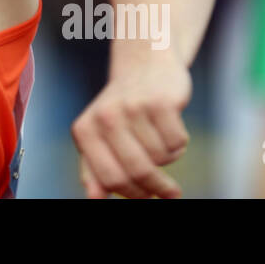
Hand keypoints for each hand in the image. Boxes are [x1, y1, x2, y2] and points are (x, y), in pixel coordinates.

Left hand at [71, 55, 191, 197]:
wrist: (143, 64)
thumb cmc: (121, 111)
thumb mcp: (99, 137)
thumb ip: (94, 170)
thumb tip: (95, 199)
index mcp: (85, 130)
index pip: (110, 178)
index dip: (132, 194)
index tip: (147, 198)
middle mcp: (105, 117)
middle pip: (137, 171)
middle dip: (157, 187)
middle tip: (171, 193)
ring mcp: (132, 107)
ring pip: (162, 158)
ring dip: (169, 157)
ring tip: (162, 139)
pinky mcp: (160, 101)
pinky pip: (178, 142)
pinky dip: (180, 143)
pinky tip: (171, 127)